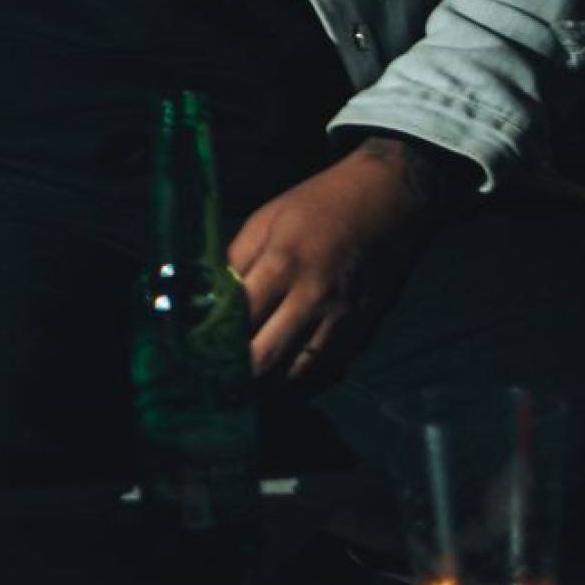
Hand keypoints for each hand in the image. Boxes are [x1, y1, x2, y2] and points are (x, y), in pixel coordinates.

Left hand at [228, 136, 460, 382]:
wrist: (389, 200)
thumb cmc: (320, 205)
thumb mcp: (266, 219)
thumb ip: (237, 260)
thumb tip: (206, 295)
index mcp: (282, 263)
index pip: (239, 319)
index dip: (213, 340)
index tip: (195, 350)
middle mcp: (313, 297)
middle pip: (265, 357)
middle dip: (236, 374)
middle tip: (216, 376)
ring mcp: (341, 318)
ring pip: (297, 375)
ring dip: (269, 384)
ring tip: (245, 384)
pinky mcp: (363, 329)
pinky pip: (328, 371)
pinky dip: (302, 380)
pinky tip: (282, 378)